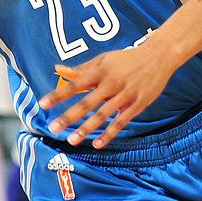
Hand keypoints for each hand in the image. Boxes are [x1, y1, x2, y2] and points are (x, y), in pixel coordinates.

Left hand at [39, 42, 175, 148]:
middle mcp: (111, 83)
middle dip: (69, 116)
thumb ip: (81, 68)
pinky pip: (120, 122)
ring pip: (102, 115)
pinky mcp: (137, 105)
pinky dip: (109, 133)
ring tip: (72, 140)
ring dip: (86, 129)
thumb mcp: (103, 59)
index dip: (58, 94)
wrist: (158, 56)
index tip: (43, 104)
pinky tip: (97, 144)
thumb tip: (58, 69)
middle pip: (87, 102)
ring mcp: (125, 95)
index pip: (75, 84)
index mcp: (100, 71)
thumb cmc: (127, 59)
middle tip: (53, 128)